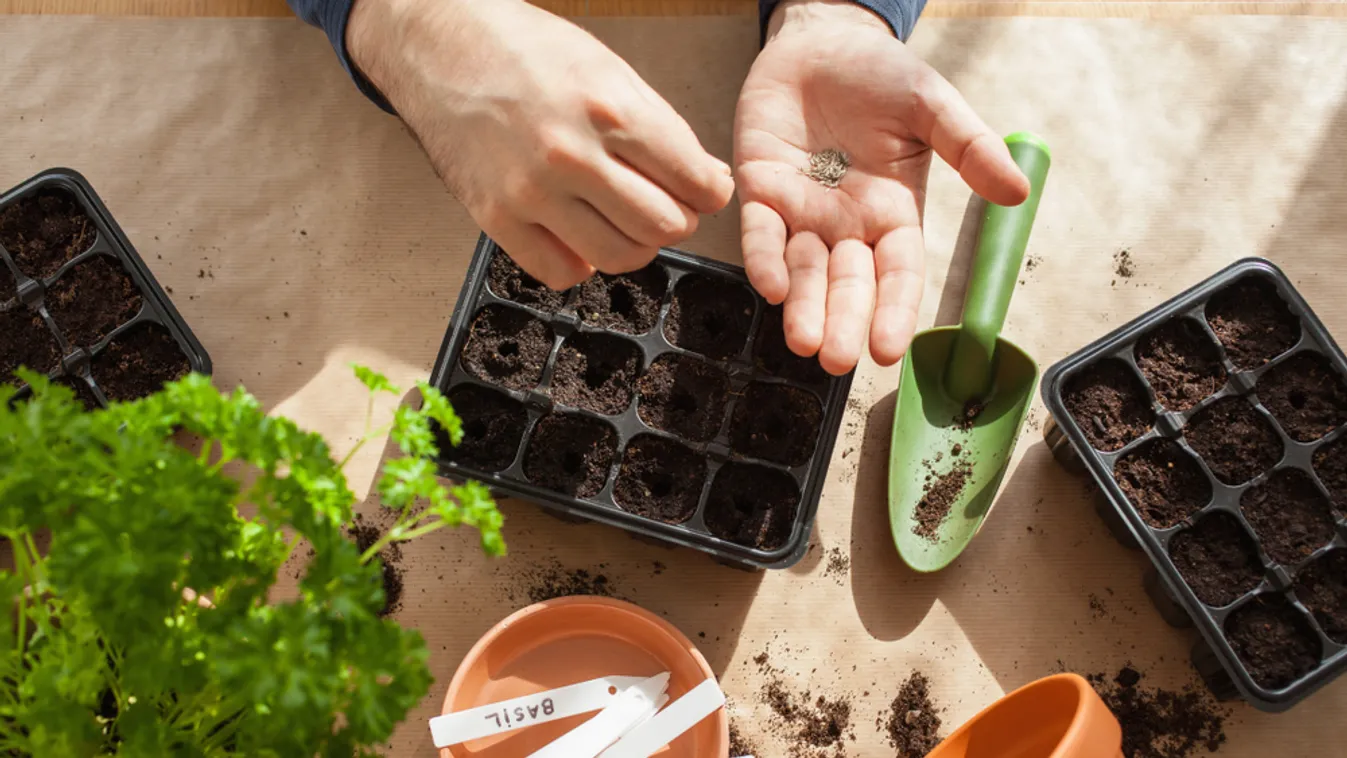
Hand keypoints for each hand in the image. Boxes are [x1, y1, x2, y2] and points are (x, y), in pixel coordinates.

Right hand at [348, 0, 734, 288]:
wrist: (442, 47)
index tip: (703, 191)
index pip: (694, 182)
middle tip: (664, 205)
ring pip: (619, 256)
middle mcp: (571, 154)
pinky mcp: (496, 217)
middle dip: (676, 220)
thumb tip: (708, 180)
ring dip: (635, 245)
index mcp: (609, 109)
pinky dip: (582, 263)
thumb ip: (663, 129)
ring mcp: (531, 191)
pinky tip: (580, 234)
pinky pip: (561, 272)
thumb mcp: (610, 70)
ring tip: (624, 222)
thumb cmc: (526, 52)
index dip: (709, 193)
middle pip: (663, 226)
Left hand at [734, 0, 1029, 374]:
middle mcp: (846, 224)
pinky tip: (770, 287)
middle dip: (842, 322)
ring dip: (802, 308)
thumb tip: (1017, 191)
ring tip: (803, 343)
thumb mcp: (932, 107)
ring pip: (802, 271)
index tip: (890, 350)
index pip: (897, 274)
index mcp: (893, 214)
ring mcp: (801, 211)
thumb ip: (969, 147)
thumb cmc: (881, 75)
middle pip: (847, 284)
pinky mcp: (760, 190)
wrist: (821, 41)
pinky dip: (763, 258)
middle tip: (837, 361)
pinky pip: (760, 233)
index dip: (894, 311)